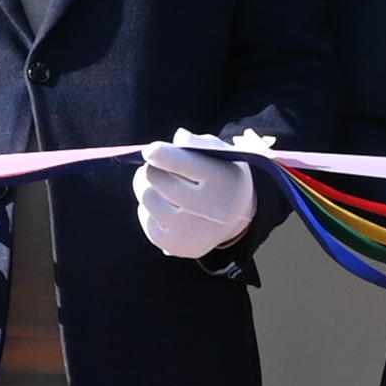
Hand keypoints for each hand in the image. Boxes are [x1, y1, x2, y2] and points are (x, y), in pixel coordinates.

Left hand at [133, 137, 263, 259]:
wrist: (240, 217)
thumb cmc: (224, 177)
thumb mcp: (223, 154)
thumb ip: (201, 143)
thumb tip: (179, 138)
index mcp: (221, 180)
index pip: (183, 163)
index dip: (161, 154)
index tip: (150, 151)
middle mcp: (209, 209)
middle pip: (158, 180)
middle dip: (151, 169)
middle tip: (155, 166)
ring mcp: (192, 231)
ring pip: (148, 200)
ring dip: (145, 187)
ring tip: (156, 184)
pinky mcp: (178, 247)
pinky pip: (146, 222)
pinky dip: (148, 210)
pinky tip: (161, 205)